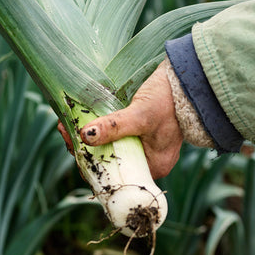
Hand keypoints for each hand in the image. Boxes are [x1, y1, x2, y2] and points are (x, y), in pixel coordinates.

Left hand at [79, 63, 182, 179]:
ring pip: (111, 147)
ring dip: (90, 137)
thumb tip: (84, 136)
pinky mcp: (143, 130)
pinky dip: (101, 129)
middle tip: (66, 129)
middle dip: (85, 148)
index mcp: (153, 167)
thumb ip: (114, 127)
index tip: (70, 144)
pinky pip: (117, 135)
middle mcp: (150, 161)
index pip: (114, 175)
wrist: (188, 78)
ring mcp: (147, 145)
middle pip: (110, 161)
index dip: (88, 163)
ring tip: (70, 122)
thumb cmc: (170, 100)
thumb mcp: (140, 115)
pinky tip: (86, 119)